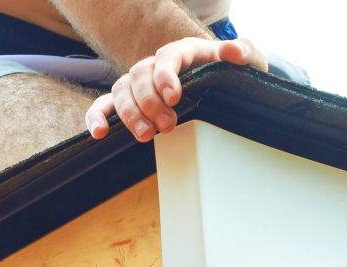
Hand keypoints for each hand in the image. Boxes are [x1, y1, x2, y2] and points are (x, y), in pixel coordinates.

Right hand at [86, 37, 267, 141]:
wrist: (226, 87)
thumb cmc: (233, 75)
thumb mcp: (248, 63)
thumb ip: (244, 53)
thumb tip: (233, 51)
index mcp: (184, 51)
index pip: (168, 57)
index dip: (166, 75)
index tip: (174, 96)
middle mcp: (158, 64)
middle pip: (140, 76)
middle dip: (150, 102)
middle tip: (167, 125)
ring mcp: (142, 83)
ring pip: (123, 91)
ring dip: (129, 114)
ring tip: (145, 135)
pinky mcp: (133, 102)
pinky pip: (107, 104)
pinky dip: (98, 116)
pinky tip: (99, 133)